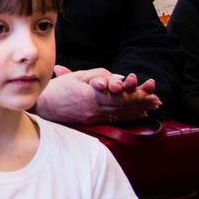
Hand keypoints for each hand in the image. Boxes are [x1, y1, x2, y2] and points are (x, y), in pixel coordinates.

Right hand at [33, 65, 160, 124]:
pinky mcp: (91, 122)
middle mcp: (94, 110)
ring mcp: (93, 118)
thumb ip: (98, 75)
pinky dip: (128, 116)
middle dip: (141, 101)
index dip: (135, 93)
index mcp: (91, 96)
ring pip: (121, 114)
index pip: (119, 96)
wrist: (42, 106)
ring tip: (152, 105)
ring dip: (138, 109)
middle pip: (123, 106)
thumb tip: (117, 79)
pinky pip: (114, 119)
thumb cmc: (57, 89)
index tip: (148, 89)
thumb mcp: (77, 76)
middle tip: (156, 98)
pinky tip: (138, 114)